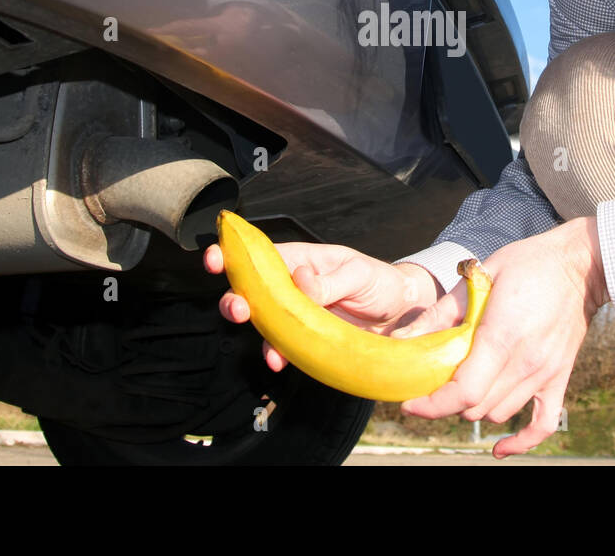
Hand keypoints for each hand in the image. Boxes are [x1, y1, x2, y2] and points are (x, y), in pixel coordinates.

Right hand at [204, 241, 440, 371]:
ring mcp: (296, 316)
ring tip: (260, 340)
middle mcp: (291, 288)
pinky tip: (278, 360)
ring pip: (262, 322)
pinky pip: (282, 347)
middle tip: (239, 308)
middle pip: (251, 292)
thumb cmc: (379, 281)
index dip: (233, 255)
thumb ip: (329, 279)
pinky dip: (276, 354)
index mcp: (300, 261)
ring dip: (254, 331)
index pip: (260, 256)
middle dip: (236, 299)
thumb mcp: (359, 273)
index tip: (214, 257)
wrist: (400, 314)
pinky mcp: (305, 341)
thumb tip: (300, 281)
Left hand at [395, 216, 608, 458]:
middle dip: (446, 401)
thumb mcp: (479, 276)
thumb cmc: (528, 263)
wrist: (581, 265)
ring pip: (498, 415)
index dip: (432, 405)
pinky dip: (521, 442)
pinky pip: (544, 424)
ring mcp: (545, 373)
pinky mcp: (560, 378)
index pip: (463, 392)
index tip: (411, 404)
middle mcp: (525, 362)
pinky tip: (499, 448)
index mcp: (501, 336)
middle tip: (433, 383)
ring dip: (474, 408)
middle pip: (475, 407)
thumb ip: (441, 312)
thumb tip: (403, 337)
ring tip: (462, 388)